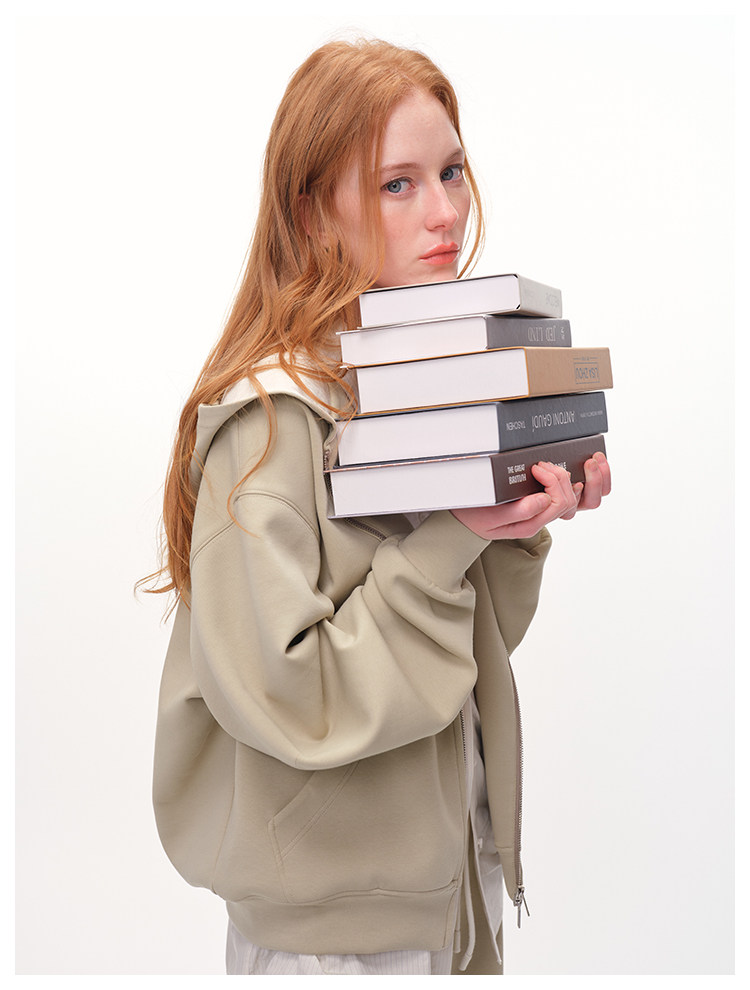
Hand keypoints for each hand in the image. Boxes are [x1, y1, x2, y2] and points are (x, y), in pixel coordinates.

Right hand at [450, 451, 610, 540]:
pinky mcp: (541, 502)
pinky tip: (574, 471)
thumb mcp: (492, 517)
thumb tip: (543, 499)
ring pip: (577, 501)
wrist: (465, 522)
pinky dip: (577, 483)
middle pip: (571, 500)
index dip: (553, 481)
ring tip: (568, 464)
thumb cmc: (476, 517)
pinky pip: (569, 496)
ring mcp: (543, 511)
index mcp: (532, 523)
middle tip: (544, 464)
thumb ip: (519, 511)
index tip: (537, 467)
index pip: (559, 502)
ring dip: (580, 480)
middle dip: (563, 476)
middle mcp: (542, 519)